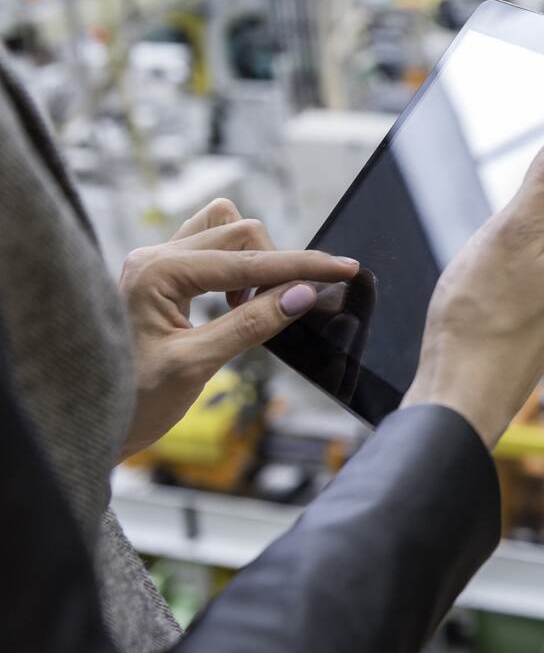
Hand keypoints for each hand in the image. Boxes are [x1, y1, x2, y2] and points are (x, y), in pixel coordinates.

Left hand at [117, 199, 359, 460]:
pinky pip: (212, 247)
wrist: (89, 423)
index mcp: (157, 273)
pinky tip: (238, 302)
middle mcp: (154, 256)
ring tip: (256, 306)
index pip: (247, 260)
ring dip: (256, 260)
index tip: (345, 268)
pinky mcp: (163, 274)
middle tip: (292, 307)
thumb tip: (303, 294)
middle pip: (241, 232)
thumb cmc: (132, 401)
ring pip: (226, 229)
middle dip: (278, 265)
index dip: (302, 265)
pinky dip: (238, 266)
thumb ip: (251, 325)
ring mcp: (156, 262)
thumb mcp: (196, 366)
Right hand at [402, 114, 543, 446]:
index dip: (506, 210)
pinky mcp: (539, 328)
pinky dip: (490, 294)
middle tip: (479, 270)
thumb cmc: (477, 316)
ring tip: (476, 296)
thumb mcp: (510, 228)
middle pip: (532, 225)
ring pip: (518, 258)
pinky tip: (477, 314)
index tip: (491, 240)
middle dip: (499, 237)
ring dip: (491, 267)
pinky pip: (511, 290)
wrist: (462, 394)